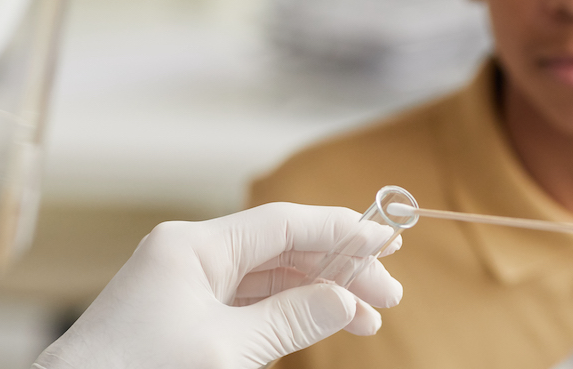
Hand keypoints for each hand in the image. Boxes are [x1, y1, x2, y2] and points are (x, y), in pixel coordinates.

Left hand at [33, 203, 403, 368]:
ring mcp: (186, 284)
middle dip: (338, 269)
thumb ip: (292, 319)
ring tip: (367, 319)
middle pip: (282, 249)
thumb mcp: (226, 349)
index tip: (388, 241)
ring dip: (319, 294)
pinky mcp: (183, 314)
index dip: (341, 230)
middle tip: (388, 294)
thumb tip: (347, 301)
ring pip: (270, 278)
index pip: (283, 223)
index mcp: (193, 245)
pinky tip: (322, 322)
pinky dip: (288, 312)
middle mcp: (190, 254)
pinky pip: (249, 302)